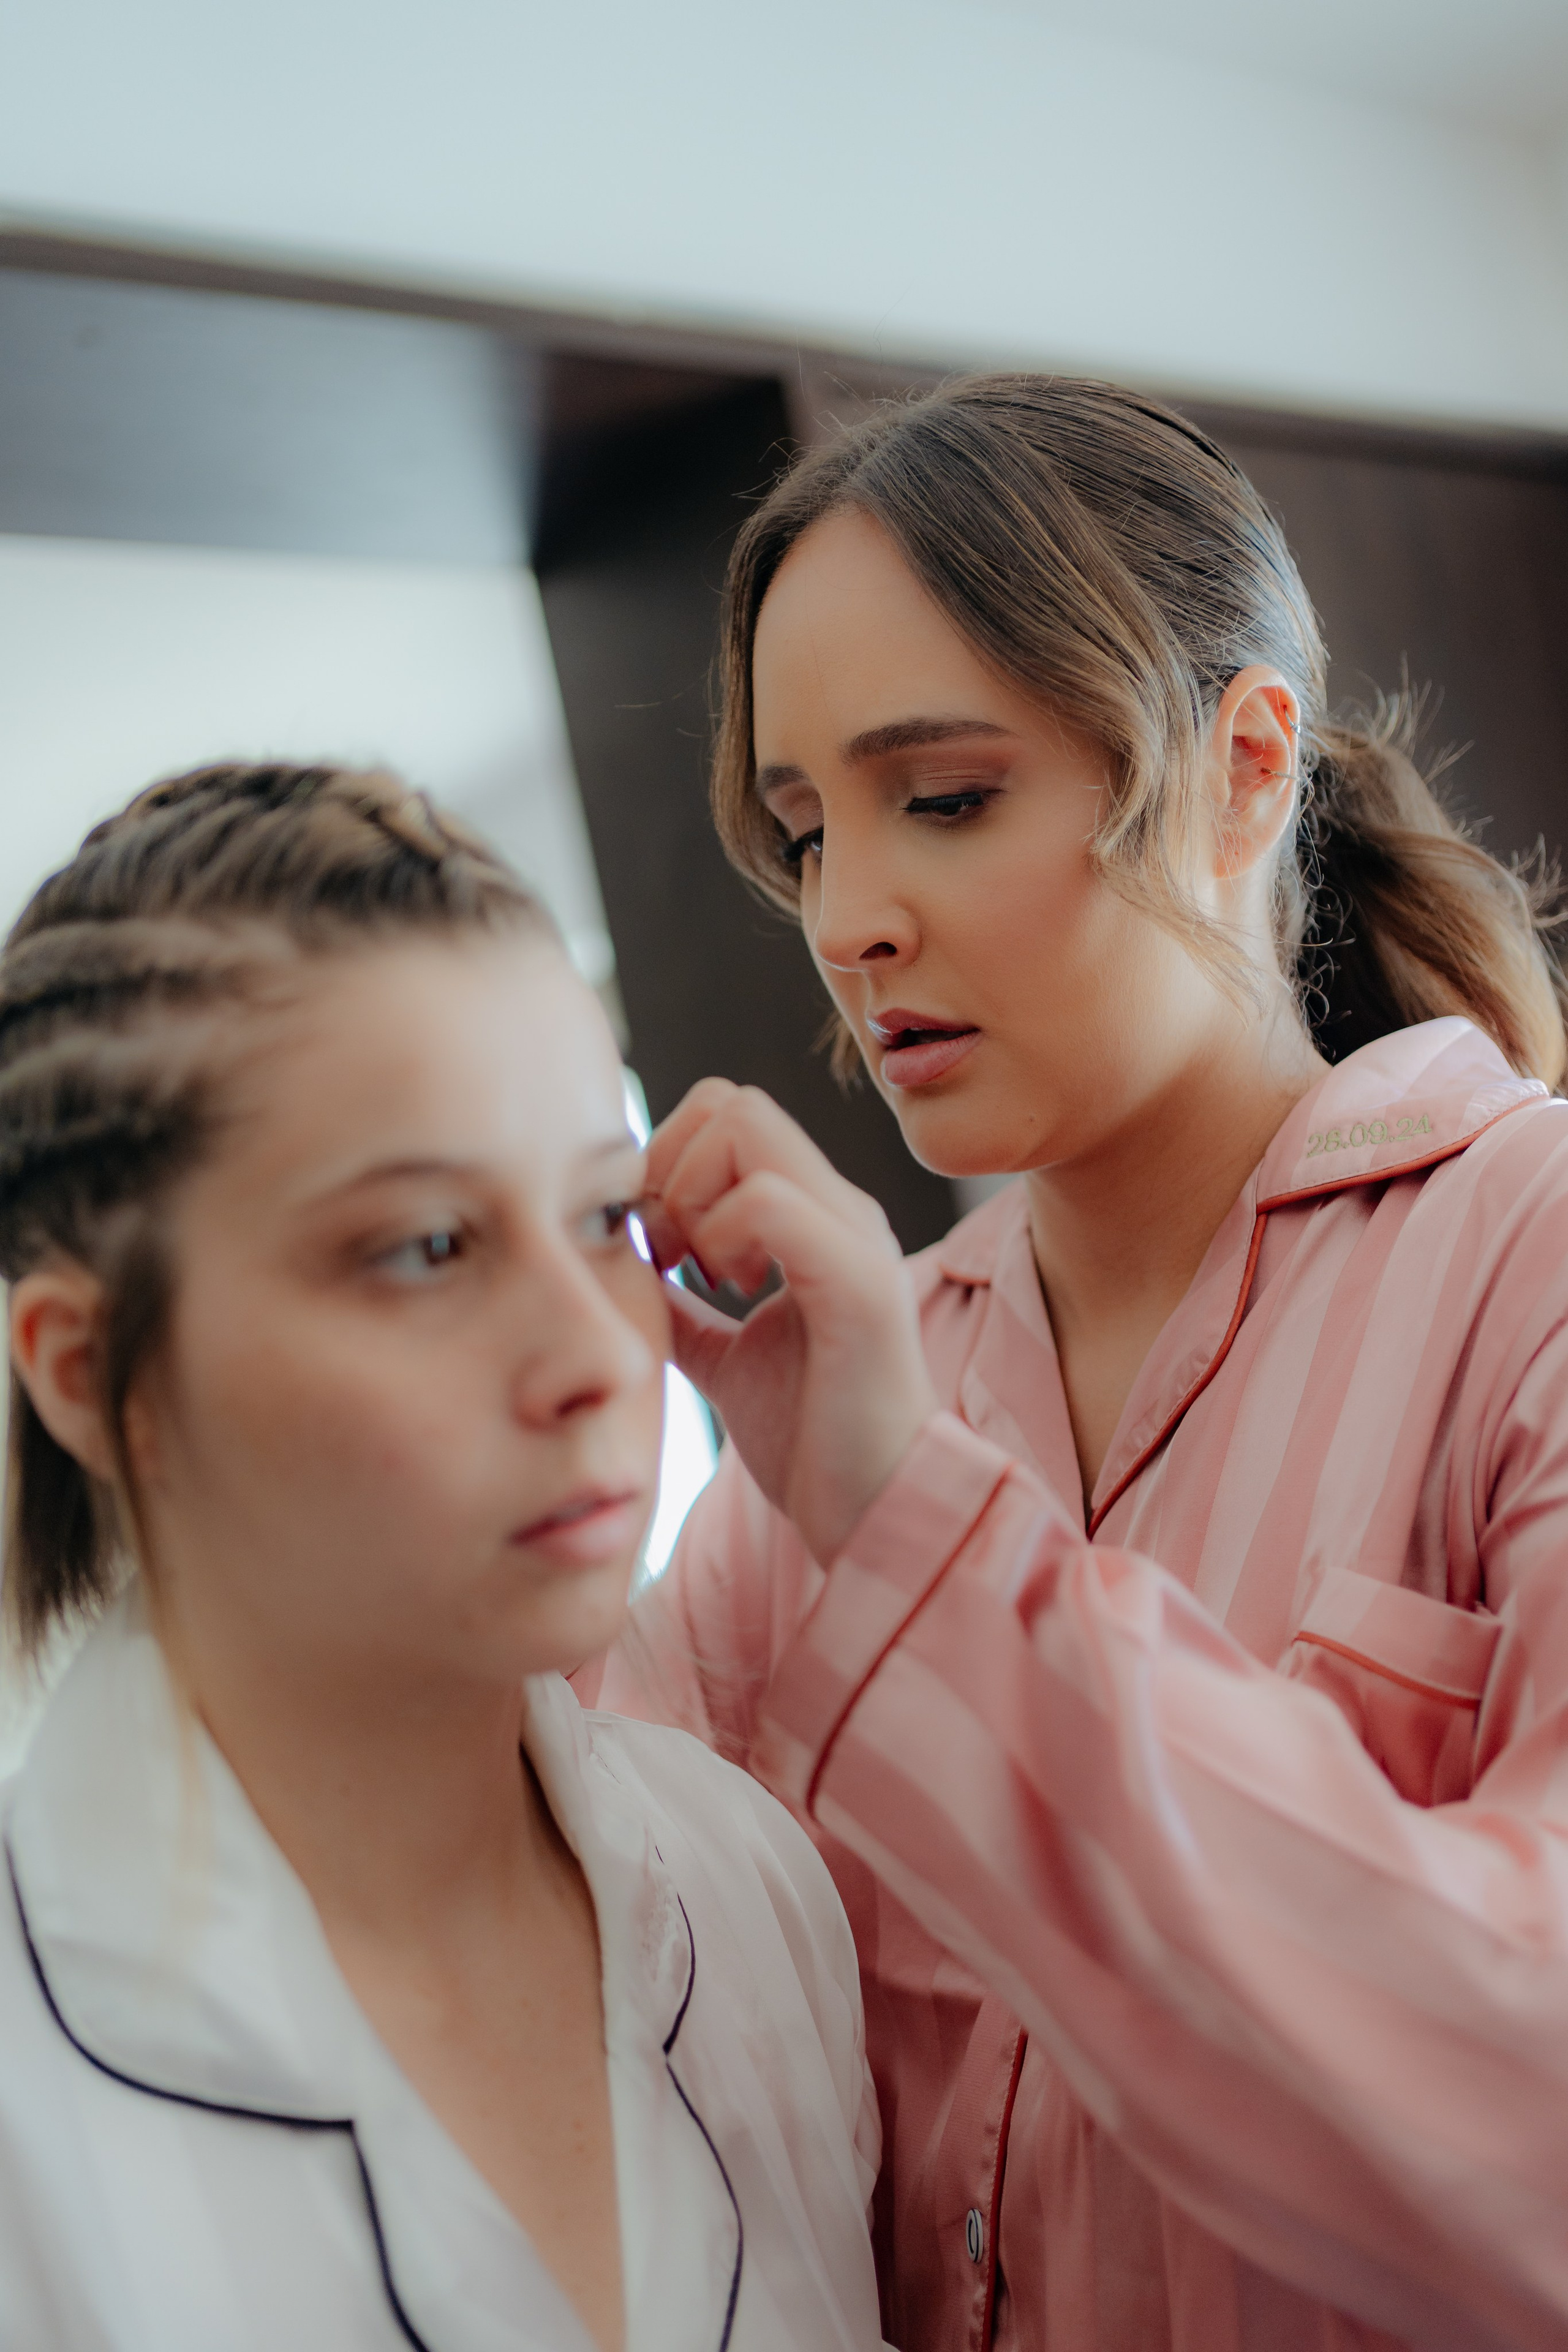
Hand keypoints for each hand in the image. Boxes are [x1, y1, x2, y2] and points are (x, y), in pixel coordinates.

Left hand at [641, 1080, 937, 1565]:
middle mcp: (842, 1209)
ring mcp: (856, 1236)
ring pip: (747, 1129)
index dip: (670, 1161)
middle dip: (672, 1167)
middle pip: (731, 1101)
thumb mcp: (723, 1354)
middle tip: (670, 1254)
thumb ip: (682, 1305)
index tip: (656, 1247)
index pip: (727, 1113)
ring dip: (694, 1197)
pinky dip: (724, 1235)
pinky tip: (731, 1293)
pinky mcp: (858, 1281)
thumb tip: (623, 1267)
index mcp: (815, 1218)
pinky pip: (769, 1203)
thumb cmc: (810, 1440)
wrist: (874, 1512)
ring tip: (703, 1274)